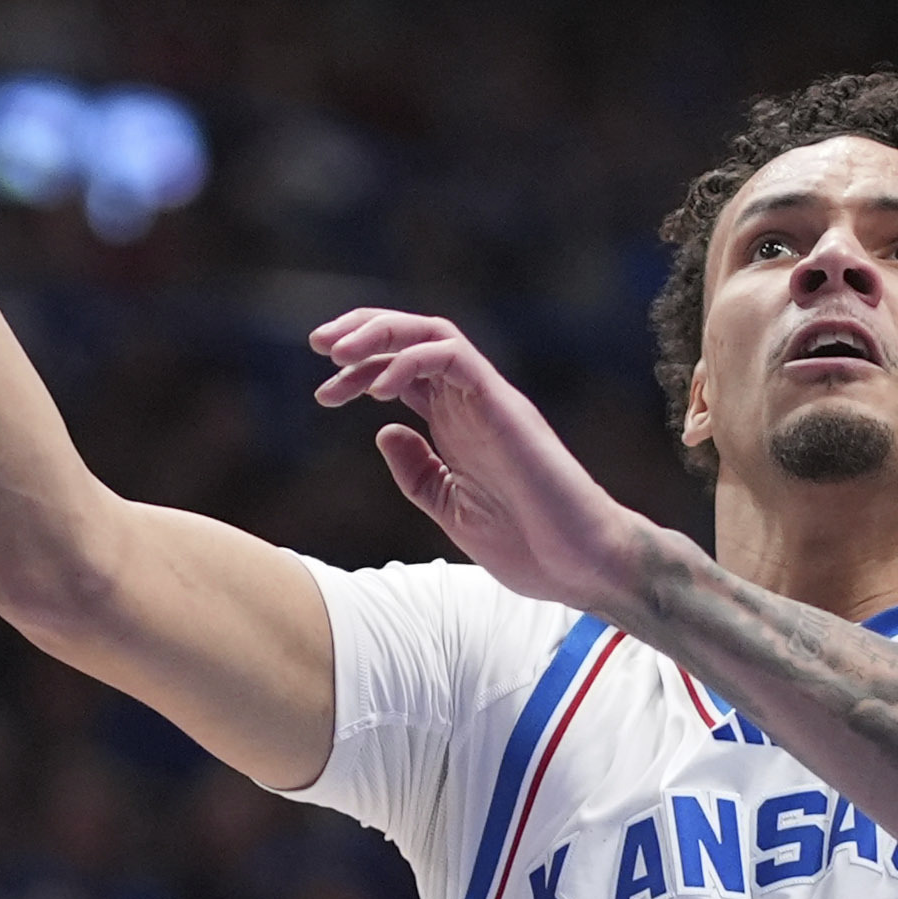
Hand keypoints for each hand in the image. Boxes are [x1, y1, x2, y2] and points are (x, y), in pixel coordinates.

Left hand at [311, 310, 672, 615]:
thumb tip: (384, 431)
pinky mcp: (504, 406)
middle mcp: (472, 404)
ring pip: (431, 333)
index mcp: (458, 425)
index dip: (360, 369)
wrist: (580, 565)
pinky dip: (411, 361)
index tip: (324, 391)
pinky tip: (379, 389)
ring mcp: (489, 401)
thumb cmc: (530, 546)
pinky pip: (453, 358)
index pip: (405, 371)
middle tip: (317, 346)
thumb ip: (418, 471)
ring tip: (337, 354)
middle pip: (412, 339)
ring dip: (379, 334)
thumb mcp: (451, 509)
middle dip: (361, 333)